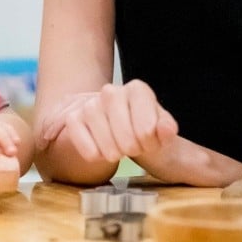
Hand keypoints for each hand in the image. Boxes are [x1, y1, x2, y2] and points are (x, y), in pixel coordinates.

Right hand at [36, 79, 177, 163]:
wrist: (124, 129)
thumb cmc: (144, 127)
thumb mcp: (162, 128)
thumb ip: (167, 128)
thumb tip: (166, 130)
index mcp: (137, 89)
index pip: (146, 128)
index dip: (150, 142)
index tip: (149, 143)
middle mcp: (111, 91)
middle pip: (125, 135)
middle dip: (132, 148)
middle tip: (134, 149)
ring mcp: (91, 103)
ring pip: (105, 139)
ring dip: (113, 152)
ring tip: (118, 151)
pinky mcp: (74, 118)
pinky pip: (82, 140)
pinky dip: (92, 152)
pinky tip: (101, 152)